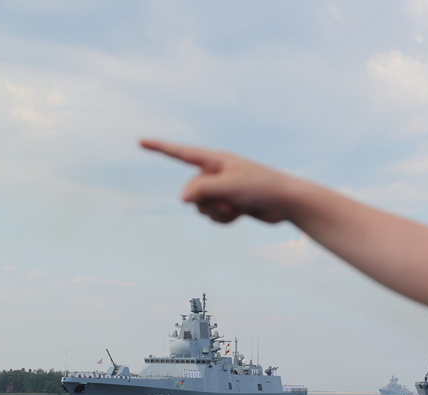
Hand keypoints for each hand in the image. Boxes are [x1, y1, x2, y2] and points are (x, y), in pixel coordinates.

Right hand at [140, 140, 303, 223]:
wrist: (286, 202)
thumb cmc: (262, 187)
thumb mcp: (230, 186)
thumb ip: (203, 190)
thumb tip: (182, 198)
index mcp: (216, 160)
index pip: (182, 153)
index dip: (160, 148)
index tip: (140, 142)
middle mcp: (216, 173)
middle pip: (192, 191)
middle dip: (208, 201)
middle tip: (232, 199)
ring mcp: (222, 189)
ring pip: (201, 207)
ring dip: (217, 212)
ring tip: (238, 206)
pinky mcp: (229, 204)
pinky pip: (213, 216)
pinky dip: (224, 219)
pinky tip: (241, 214)